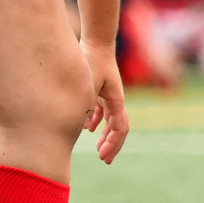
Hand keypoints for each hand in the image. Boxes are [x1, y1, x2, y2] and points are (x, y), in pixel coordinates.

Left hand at [81, 39, 130, 162]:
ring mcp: (109, 95)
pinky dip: (97, 120)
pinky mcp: (101, 89)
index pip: (120, 128)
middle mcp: (116, 99)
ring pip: (111, 120)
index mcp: (117, 100)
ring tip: (98, 148)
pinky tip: (87, 128)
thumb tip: (83, 126)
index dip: (113, 144)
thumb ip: (87, 105)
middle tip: (105, 159)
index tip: (101, 156)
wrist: (96, 43)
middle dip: (112, 144)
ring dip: (106, 135)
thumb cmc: (93, 61)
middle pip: (118, 127)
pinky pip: (102, 110)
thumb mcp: (88, 86)